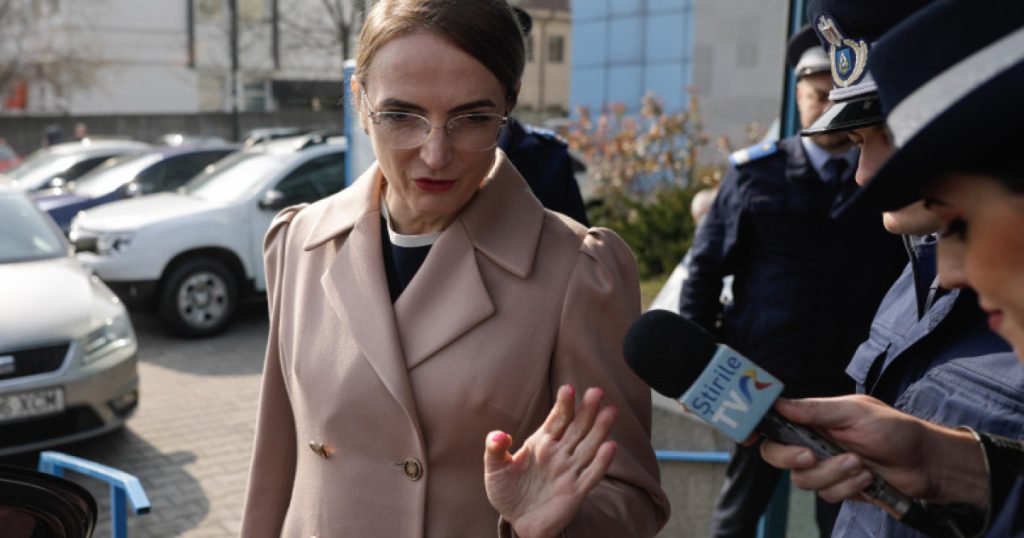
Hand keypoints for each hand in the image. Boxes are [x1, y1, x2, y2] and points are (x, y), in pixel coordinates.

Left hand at [483, 385, 617, 537]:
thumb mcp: (494, 469)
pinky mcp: (576, 491)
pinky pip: (591, 475)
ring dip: (600, 430)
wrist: (517, 522)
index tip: (567, 388)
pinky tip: (610, 447)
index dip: (563, 404)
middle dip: (587, 410)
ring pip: (588, 447)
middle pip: (577, 428)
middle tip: (597, 392)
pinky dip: (601, 462)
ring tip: (610, 411)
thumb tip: (499, 435)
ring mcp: (570, 471)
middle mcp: (560, 453)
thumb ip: (495, 450)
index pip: (556, 419)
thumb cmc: (507, 492)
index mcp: (542, 443)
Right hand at [759, 395, 986, 507]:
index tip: (746, 435)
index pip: (773, 422)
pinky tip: (868, 477)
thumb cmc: (895, 429)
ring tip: (861, 464)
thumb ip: (814, 410)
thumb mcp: (854, 412)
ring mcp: (825, 467)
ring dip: (833, 474)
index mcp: (812, 419)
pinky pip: (827, 494)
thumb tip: (778, 402)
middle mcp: (813, 442)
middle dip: (791, 458)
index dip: (754, 428)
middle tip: (811, 455)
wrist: (927, 463)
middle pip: (776, 455)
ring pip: (803, 479)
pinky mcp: (840, 488)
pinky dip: (848, 487)